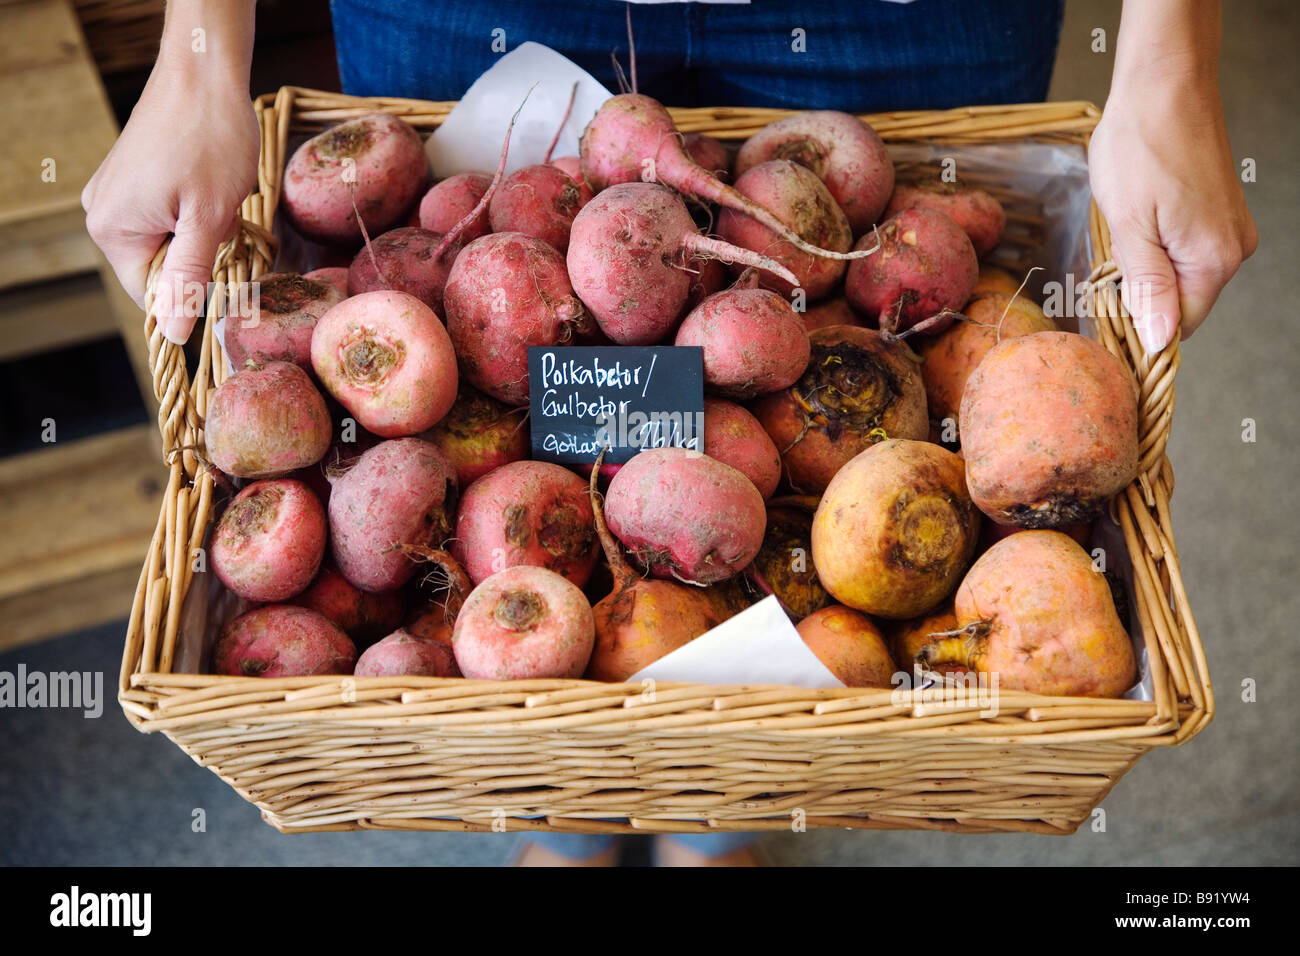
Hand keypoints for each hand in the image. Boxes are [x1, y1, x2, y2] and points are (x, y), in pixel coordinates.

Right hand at [83, 46, 257, 342]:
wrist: (205, 74)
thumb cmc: (211, 139)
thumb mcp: (208, 218)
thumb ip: (188, 277)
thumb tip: (174, 333)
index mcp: (113, 230)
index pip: (152, 298)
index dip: (194, 292)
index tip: (226, 265)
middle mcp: (102, 214)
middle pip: (161, 270)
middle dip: (200, 256)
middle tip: (222, 219)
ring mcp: (115, 195)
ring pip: (169, 244)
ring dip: (202, 233)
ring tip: (216, 198)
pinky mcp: (132, 180)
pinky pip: (167, 218)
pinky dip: (195, 213)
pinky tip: (208, 187)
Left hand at [1090, 61, 1256, 353]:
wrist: (1163, 85)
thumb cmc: (1140, 147)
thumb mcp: (1130, 227)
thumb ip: (1147, 288)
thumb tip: (1159, 340)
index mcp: (1213, 260)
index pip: (1177, 328)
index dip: (1137, 329)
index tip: (1102, 314)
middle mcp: (1231, 249)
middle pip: (1179, 304)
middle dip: (1138, 297)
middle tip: (1103, 267)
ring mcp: (1227, 229)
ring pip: (1178, 277)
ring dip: (1143, 270)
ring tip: (1122, 234)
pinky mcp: (1217, 212)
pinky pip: (1182, 251)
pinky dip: (1154, 248)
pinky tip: (1137, 220)